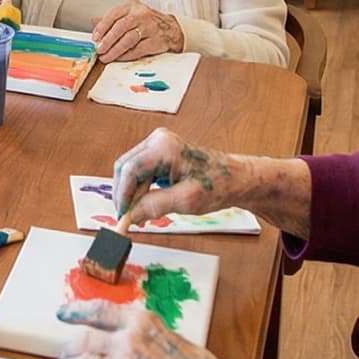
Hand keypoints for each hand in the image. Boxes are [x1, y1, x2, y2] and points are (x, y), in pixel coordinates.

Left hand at [54, 300, 256, 358]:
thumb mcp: (171, 338)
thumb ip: (144, 335)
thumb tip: (124, 336)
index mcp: (142, 322)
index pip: (100, 311)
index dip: (77, 311)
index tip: (63, 313)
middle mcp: (127, 342)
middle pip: (84, 341)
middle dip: (69, 348)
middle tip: (63, 353)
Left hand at [91, 0, 182, 60]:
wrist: (170, 29)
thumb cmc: (146, 22)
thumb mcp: (129, 14)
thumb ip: (112, 19)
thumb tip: (94, 21)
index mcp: (131, 6)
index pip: (113, 14)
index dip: (102, 27)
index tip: (95, 37)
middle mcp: (141, 14)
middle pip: (121, 27)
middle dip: (108, 40)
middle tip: (99, 49)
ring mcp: (150, 27)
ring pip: (129, 39)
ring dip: (115, 50)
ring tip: (106, 56)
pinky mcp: (156, 40)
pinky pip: (138, 49)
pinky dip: (126, 55)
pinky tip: (119, 58)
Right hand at [110, 127, 240, 226]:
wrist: (236, 179)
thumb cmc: (219, 185)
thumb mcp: (186, 201)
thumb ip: (154, 206)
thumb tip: (131, 215)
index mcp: (163, 147)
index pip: (129, 170)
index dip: (122, 195)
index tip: (122, 215)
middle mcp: (157, 141)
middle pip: (125, 168)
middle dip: (125, 194)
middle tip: (129, 217)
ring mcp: (158, 145)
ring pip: (130, 171)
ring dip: (132, 193)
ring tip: (139, 214)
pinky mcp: (160, 154)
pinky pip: (140, 172)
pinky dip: (140, 189)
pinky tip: (146, 204)